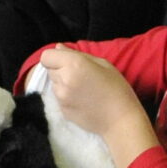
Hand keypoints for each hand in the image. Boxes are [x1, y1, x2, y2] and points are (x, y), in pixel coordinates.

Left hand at [37, 47, 156, 143]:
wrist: (120, 120)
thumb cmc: (117, 88)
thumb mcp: (102, 64)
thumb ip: (77, 54)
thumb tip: (58, 48)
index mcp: (74, 64)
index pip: (46, 56)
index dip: (55, 57)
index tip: (66, 61)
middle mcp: (63, 79)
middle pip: (49, 69)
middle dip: (59, 69)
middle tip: (78, 74)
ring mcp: (61, 97)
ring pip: (53, 83)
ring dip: (62, 82)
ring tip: (81, 88)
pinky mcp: (62, 110)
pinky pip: (58, 97)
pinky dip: (65, 95)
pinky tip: (81, 99)